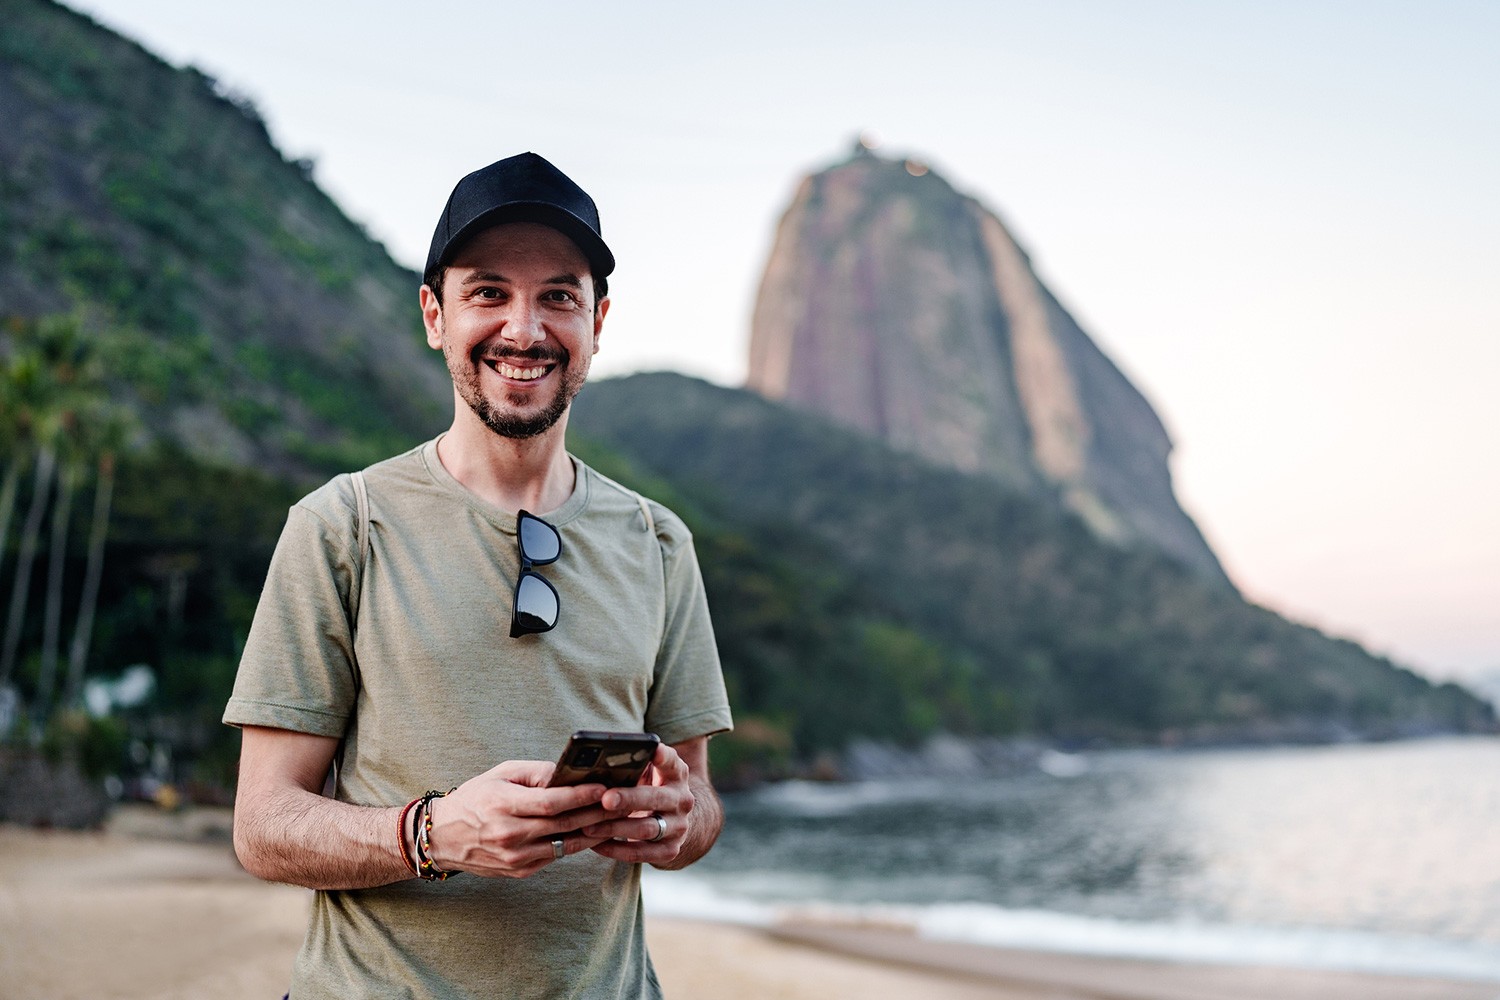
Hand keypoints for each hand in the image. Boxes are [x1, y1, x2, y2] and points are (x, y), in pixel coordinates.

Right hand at [424, 760, 616, 878]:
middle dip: (596, 813)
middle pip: (563, 825)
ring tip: (615, 818)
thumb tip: (567, 774)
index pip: (550, 802)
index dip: (580, 795)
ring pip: (564, 845)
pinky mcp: (519, 871)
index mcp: (502, 806)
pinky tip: (592, 832)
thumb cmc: (475, 798)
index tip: (604, 788)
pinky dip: (574, 844)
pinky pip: (555, 856)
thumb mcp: (500, 774)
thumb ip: (535, 773)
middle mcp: (509, 835)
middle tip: (621, 802)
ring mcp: (514, 857)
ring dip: (592, 832)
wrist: (442, 837)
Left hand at [582, 743, 696, 865]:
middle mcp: (682, 800)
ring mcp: (678, 827)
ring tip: (588, 826)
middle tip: (606, 799)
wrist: (677, 821)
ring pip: (646, 829)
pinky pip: (640, 853)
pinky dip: (616, 850)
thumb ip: (636, 764)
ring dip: (615, 828)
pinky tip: (596, 844)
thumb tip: (601, 760)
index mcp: (676, 775)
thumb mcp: (651, 773)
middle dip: (629, 799)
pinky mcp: (670, 850)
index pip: (672, 762)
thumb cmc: (652, 789)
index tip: (653, 750)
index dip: (663, 756)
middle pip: (656, 798)